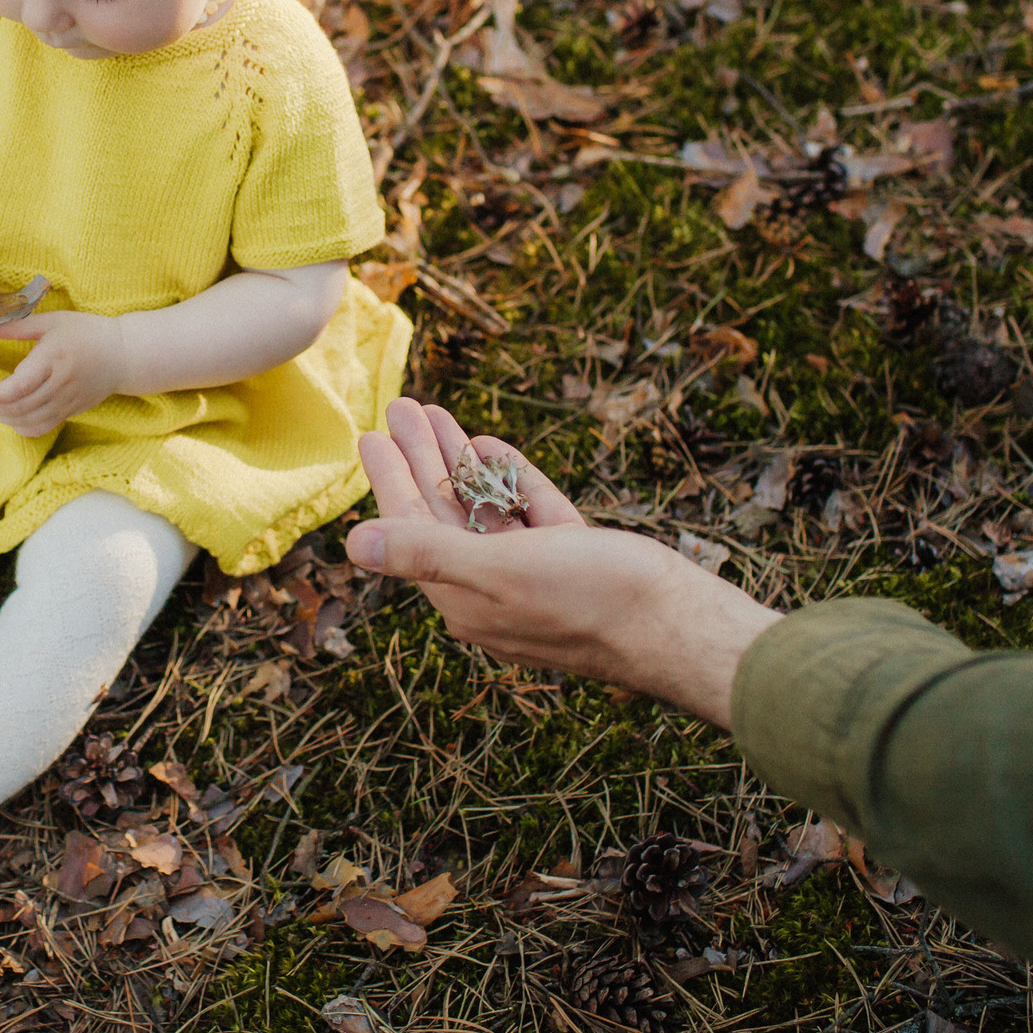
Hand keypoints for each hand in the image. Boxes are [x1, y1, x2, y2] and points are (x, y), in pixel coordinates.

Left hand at [0, 310, 126, 436]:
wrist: (124, 355)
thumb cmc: (87, 332)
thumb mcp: (53, 321)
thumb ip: (18, 325)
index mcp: (54, 358)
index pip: (19, 386)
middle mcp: (61, 384)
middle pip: (20, 407)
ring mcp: (68, 401)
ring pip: (30, 421)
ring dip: (5, 419)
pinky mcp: (72, 410)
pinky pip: (43, 427)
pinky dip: (23, 428)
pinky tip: (13, 419)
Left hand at [344, 398, 780, 728]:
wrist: (679, 625)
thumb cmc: (591, 602)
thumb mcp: (500, 573)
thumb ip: (427, 554)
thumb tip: (353, 544)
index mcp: (466, 601)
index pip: (413, 531)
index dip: (391, 480)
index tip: (370, 435)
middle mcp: (494, 591)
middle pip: (444, 515)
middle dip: (422, 459)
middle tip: (402, 407)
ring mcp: (536, 575)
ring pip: (486, 510)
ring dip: (460, 462)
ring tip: (437, 414)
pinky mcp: (575, 558)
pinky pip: (530, 515)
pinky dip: (509, 480)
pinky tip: (489, 447)